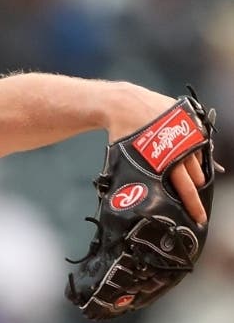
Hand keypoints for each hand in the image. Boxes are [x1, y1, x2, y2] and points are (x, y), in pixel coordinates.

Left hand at [106, 83, 210, 225]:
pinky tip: (193, 161)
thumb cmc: (123, 135)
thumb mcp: (127, 161)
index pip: (186, 188)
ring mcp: (189, 131)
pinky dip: (195, 153)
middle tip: (192, 203)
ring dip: (194, 172)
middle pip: (195, 176)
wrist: (125, 104)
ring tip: (191, 182)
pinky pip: (198, 142)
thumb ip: (139, 179)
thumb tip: (139, 199)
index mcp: (166, 159)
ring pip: (197, 160)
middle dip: (194, 190)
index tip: (200, 218)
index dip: (193, 204)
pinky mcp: (191, 120)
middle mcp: (182, 146)